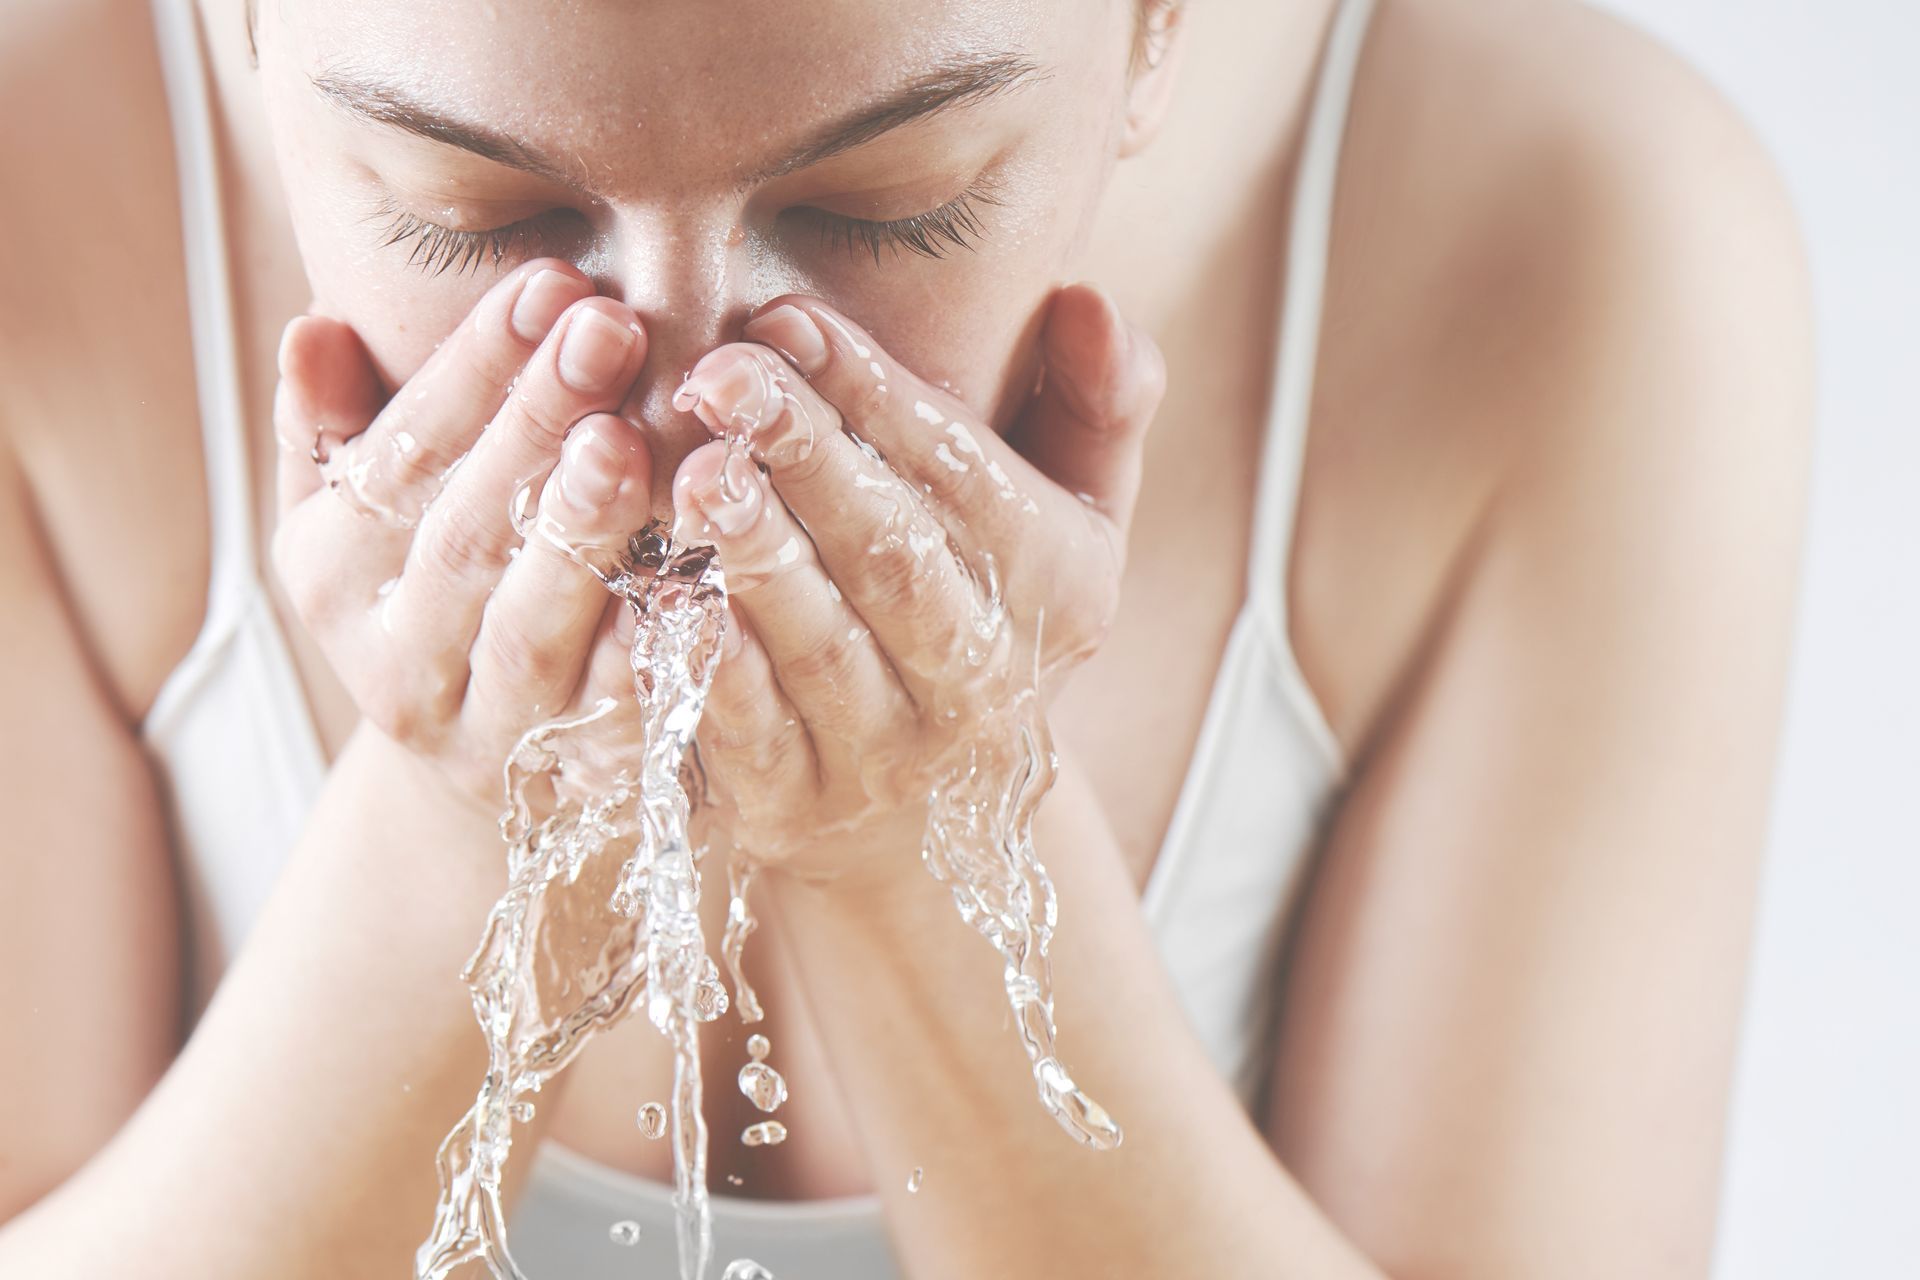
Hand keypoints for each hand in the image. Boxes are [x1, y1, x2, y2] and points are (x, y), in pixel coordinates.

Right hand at [271, 259, 657, 811]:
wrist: (484, 769)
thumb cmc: (433, 591)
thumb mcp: (357, 516)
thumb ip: (332, 428)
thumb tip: (316, 328)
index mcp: (331, 577)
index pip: (401, 459)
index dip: (474, 369)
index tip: (548, 286)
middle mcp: (397, 664)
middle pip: (466, 538)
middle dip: (534, 427)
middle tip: (606, 331)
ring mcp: (488, 730)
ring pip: (533, 628)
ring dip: (584, 532)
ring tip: (632, 439)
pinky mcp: (579, 777)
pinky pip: (624, 705)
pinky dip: (661, 638)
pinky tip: (703, 566)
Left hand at [668, 285, 1165, 881]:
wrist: (930, 825)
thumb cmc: (983, 616)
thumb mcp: (1074, 518)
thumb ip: (1095, 403)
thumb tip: (1089, 298)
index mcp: (1055, 589)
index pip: (961, 478)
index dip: (874, 394)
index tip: (786, 319)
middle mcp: (980, 679)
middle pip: (894, 558)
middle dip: (810, 459)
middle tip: (722, 375)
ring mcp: (886, 753)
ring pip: (821, 646)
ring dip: (757, 556)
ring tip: (694, 471)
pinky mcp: (795, 806)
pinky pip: (749, 734)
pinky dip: (707, 665)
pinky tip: (657, 591)